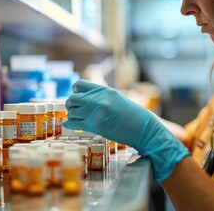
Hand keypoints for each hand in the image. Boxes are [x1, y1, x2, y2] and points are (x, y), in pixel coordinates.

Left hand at [63, 80, 189, 181]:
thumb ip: (99, 97)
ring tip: (78, 120)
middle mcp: (98, 99)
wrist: (142, 128)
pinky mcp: (95, 126)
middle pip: (72, 99)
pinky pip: (74, 123)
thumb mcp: (115, 98)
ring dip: (73, 116)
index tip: (79, 98)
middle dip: (72, 105)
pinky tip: (71, 126)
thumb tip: (82, 98)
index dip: (75, 92)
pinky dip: (70, 125)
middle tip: (76, 110)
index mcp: (103, 90)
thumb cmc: (130, 115)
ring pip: (72, 112)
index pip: (78, 85)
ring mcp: (96, 112)